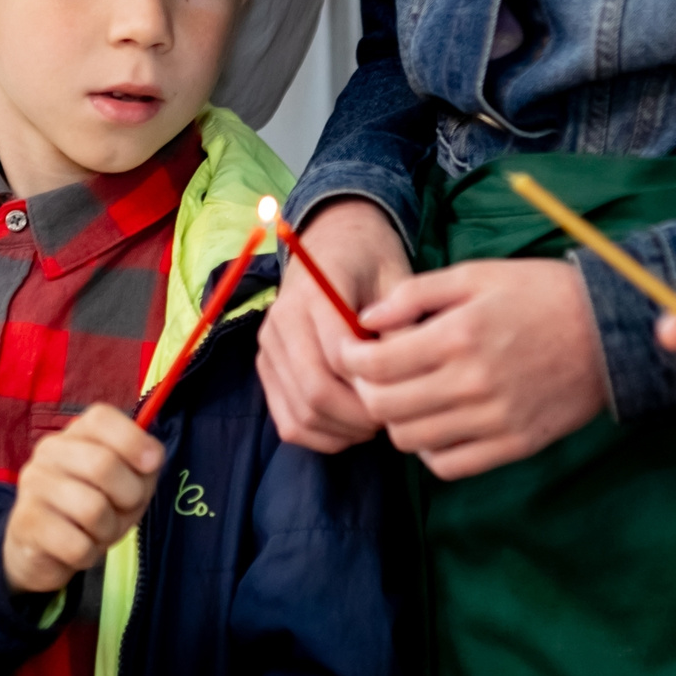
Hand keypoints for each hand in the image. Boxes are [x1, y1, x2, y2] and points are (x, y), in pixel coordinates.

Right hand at [2, 404, 162, 595]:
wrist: (41, 548)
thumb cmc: (91, 507)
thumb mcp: (125, 483)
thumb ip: (142, 467)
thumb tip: (152, 457)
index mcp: (76, 434)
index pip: (102, 418)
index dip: (133, 440)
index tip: (152, 464)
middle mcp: (49, 452)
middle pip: (103, 464)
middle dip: (130, 496)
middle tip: (125, 509)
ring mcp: (34, 486)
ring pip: (93, 509)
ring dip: (109, 530)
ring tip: (99, 531)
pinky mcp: (26, 523)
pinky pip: (77, 545)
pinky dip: (89, 554)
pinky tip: (80, 548)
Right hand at [257, 200, 411, 451]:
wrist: (332, 240)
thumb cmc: (372, 260)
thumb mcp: (398, 280)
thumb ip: (403, 326)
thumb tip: (409, 378)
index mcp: (314, 292)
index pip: (339, 358)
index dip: (375, 386)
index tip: (406, 391)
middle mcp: (281, 320)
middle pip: (315, 392)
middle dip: (359, 416)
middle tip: (392, 416)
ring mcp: (268, 346)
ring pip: (300, 414)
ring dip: (343, 430)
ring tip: (374, 421)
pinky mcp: (265, 367)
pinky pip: (288, 421)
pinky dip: (321, 436)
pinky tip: (349, 426)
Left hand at [342, 256, 606, 479]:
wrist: (610, 330)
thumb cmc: (539, 293)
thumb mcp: (475, 275)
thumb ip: (415, 294)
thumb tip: (367, 318)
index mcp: (458, 336)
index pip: (376, 365)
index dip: (350, 359)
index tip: (351, 351)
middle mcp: (472, 383)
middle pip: (385, 408)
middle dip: (366, 390)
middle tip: (372, 375)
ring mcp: (495, 419)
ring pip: (411, 441)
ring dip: (396, 421)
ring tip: (405, 397)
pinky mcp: (515, 444)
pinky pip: (450, 465)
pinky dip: (431, 450)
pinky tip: (436, 424)